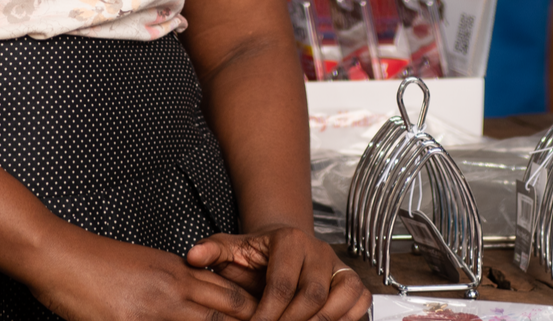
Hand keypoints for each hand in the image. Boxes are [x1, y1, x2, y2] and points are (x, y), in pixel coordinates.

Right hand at [29, 226, 259, 320]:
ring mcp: (154, 309)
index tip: (272, 320)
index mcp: (178, 272)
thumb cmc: (97, 263)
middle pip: (231, 311)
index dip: (254, 313)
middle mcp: (173, 288)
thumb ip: (173, 284)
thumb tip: (195, 302)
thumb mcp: (144, 266)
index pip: (231, 294)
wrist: (60, 254)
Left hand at [186, 228, 370, 320]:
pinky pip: (360, 300)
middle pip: (312, 295)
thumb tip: (192, 257)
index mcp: (289, 240)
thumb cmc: (257, 254)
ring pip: (341, 297)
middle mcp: (317, 249)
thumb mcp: (232, 248)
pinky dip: (347, 318)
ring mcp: (337, 264)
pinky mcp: (352, 279)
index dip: (268, 314)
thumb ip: (213, 251)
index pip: (281, 284)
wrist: (285, 245)